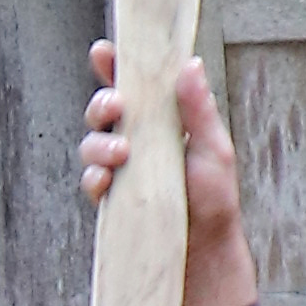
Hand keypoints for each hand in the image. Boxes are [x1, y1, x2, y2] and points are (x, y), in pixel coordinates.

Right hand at [81, 40, 259, 305]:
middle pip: (103, 111)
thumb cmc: (214, 201)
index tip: (103, 51)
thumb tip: (190, 63)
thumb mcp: (214, 150)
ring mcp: (120, 171)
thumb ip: (198, 110)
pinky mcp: (111, 200)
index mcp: (161, 123)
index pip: (135, 88)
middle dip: (101, 104)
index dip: (115, 67)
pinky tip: (106, 181)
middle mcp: (136, 142)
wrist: (205, 254)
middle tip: (116, 108)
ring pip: (91, 144)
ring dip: (99, 142)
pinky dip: (94, 177)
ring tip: (121, 154)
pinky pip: (90, 181)